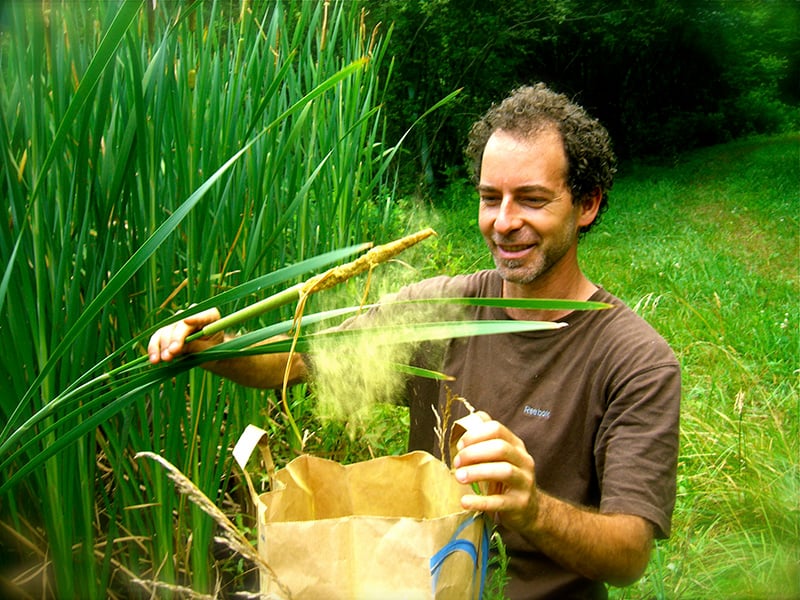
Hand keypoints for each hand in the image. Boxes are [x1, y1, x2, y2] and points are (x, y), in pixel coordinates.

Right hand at [147, 307, 222, 363]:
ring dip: (161, 345)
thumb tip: (175, 348)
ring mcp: (178, 321)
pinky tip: (154, 359)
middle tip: (171, 353)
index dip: (195, 318)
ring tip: (161, 359)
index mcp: (211, 315)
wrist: (210, 354)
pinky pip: (158, 337)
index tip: (187, 321)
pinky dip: (155, 348)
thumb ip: (195, 346)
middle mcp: (193, 314)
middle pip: (180, 324)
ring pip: (166, 330)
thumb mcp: (209, 350)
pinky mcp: (168, 330)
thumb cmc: (213, 349)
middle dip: (174, 339)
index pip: (204, 315)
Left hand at [453, 412, 538, 532]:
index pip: (496, 429)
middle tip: (456, 463)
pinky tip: (465, 501)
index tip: (459, 446)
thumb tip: (467, 422)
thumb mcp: (500, 458)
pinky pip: (499, 502)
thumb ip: (486, 439)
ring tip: (458, 477)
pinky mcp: (520, 504)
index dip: (475, 435)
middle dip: (473, 453)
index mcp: (516, 445)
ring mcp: (524, 482)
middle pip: (500, 448)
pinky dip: (480, 501)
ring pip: (504, 471)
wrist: (529, 510)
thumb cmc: (506, 480)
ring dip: (477, 472)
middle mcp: (524, 460)